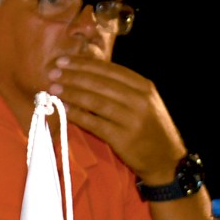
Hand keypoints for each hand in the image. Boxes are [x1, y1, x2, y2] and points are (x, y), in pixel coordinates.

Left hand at [46, 55, 186, 184]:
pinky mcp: (123, 138)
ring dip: (72, 93)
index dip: (84, 64)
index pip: (109, 70)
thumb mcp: (143, 102)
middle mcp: (139, 100)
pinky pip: (95, 123)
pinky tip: (64, 109)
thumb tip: (86, 73)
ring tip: (53, 88)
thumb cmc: (149, 127)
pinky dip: (77, 114)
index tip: (63, 60)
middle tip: (53, 72)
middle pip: (100, 83)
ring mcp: (132, 119)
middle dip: (74, 76)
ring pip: (96, 101)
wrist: (166, 159)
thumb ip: (121, 87)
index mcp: (143, 86)